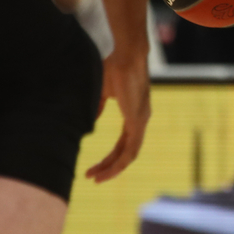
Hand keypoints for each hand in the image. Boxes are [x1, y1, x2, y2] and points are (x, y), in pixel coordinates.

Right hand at [86, 50, 150, 182]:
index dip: (109, 157)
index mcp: (134, 115)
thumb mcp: (103, 92)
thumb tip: (91, 120)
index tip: (94, 168)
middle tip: (92, 178)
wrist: (126, 56)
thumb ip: (99, 107)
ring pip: (130, 154)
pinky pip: (131, 148)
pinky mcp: (138, 120)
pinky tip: (108, 169)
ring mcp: (141, 121)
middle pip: (126, 152)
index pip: (123, 143)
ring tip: (96, 178)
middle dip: (109, 167)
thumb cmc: (114, 68)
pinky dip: (120, 162)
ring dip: (113, 168)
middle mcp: (141, 120)